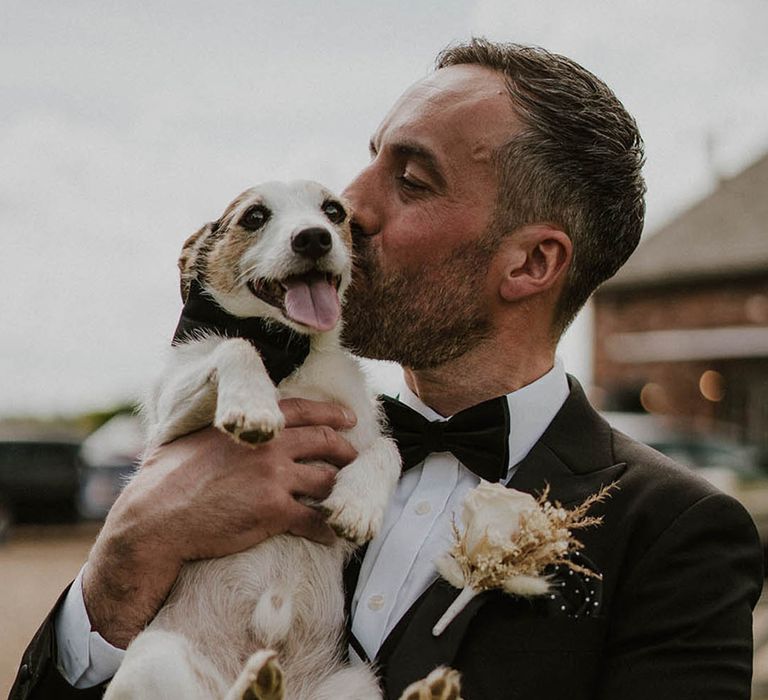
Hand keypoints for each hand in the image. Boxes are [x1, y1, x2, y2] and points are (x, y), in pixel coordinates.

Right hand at [82, 398, 356, 647]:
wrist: (156, 518)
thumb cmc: (165, 477)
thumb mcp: (195, 436)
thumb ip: (220, 426)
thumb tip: (222, 421)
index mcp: (251, 424)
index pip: (304, 411)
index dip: (332, 414)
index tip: (350, 419)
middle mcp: (270, 447)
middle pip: (325, 443)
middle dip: (345, 450)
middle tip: (353, 456)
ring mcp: (275, 479)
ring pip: (325, 481)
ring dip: (337, 490)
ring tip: (342, 496)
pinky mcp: (274, 513)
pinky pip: (314, 521)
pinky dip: (327, 530)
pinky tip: (331, 536)